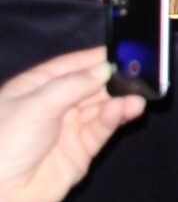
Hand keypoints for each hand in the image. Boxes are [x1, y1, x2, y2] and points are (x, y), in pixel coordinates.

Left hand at [0, 48, 145, 201]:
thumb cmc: (6, 141)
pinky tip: (125, 110)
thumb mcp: (35, 105)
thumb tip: (105, 68)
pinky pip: (101, 130)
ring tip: (139, 97)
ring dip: (120, 101)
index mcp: (35, 88)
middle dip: (114, 79)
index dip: (94, 58)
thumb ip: (73, 85)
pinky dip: (114, 119)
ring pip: (100, 108)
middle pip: (90, 86)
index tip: (124, 50)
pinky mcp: (82, 151)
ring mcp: (69, 129)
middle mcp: (54, 106)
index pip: (70, 66)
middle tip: (141, 73)